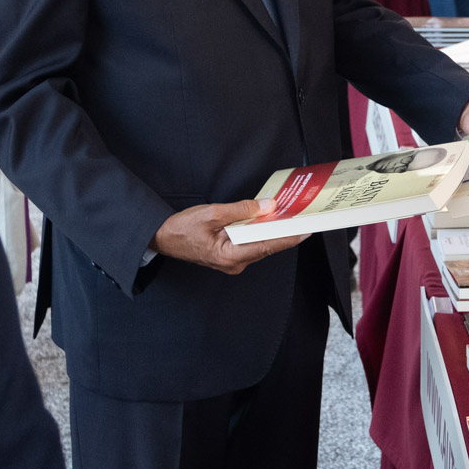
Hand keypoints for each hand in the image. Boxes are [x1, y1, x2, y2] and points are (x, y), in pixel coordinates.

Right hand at [152, 199, 305, 274]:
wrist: (162, 237)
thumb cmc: (182, 228)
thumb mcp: (212, 213)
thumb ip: (241, 210)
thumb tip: (266, 206)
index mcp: (229, 256)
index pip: (266, 246)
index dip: (288, 238)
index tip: (305, 231)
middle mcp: (234, 263)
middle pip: (265, 245)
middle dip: (283, 231)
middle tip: (303, 218)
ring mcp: (233, 260)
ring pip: (259, 244)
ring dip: (272, 230)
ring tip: (290, 216)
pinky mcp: (230, 254)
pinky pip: (250, 242)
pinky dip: (260, 231)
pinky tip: (268, 219)